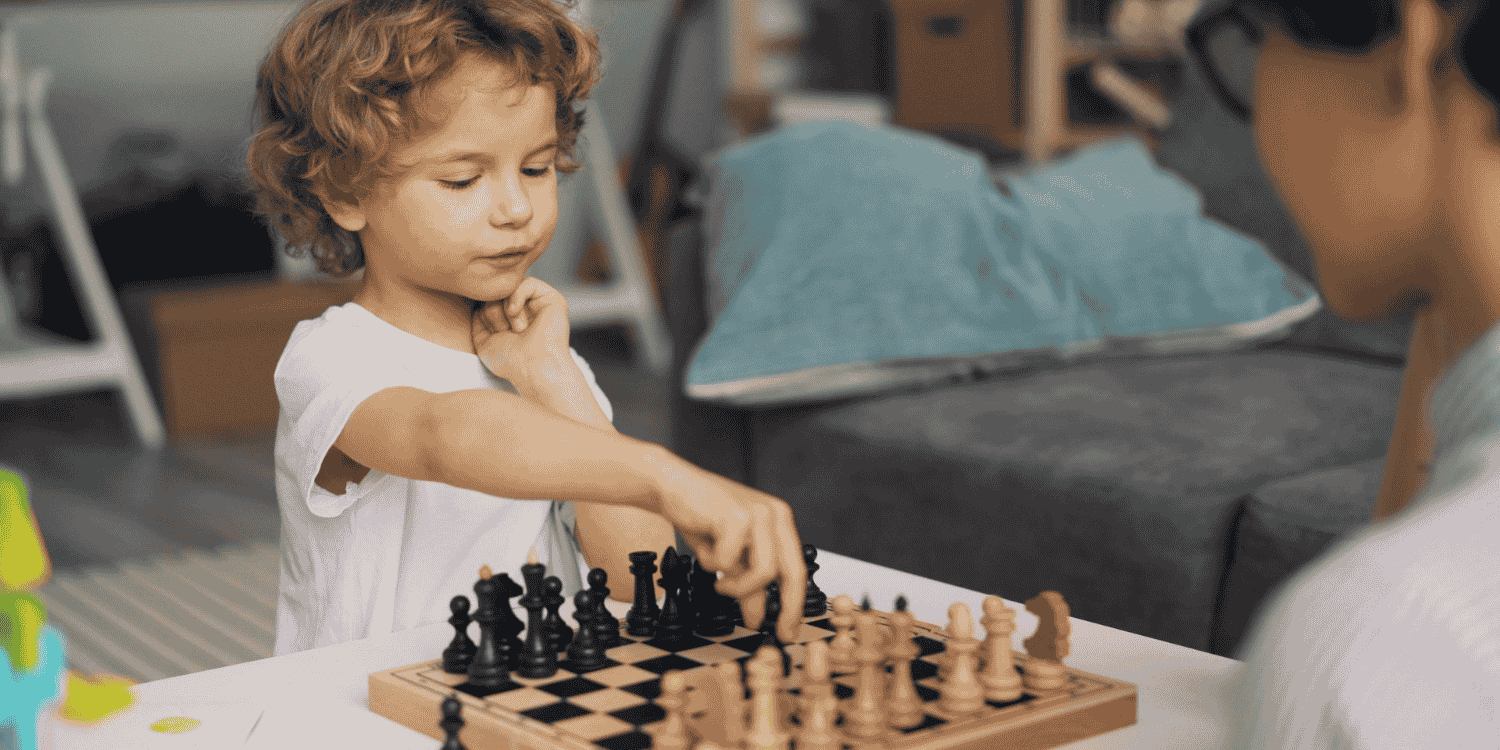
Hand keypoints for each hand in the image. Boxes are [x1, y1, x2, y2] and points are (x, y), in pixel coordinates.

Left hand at [472, 277, 571, 384]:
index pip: (489, 302)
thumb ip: (479, 321)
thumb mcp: (483, 342)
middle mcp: (526, 312)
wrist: (533, 369)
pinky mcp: (553, 300)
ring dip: (504, 308)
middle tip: (504, 331)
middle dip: (493, 312)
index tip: (492, 334)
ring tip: (516, 328)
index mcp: (511, 322)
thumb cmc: (510, 362)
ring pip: (510, 287)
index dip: (485, 315)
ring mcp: (539, 305)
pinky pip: (527, 282)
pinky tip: (516, 313)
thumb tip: (480, 301)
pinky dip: (516, 296)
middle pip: (497, 293)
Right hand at [652, 458, 806, 643]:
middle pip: (792, 572)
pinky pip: (729, 561)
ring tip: (720, 582)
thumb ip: (747, 583)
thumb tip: (758, 617)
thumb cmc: (700, 518)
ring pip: (763, 572)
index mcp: (780, 521)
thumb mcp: (729, 556)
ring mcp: (758, 514)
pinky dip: (712, 563)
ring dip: (737, 586)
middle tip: (764, 627)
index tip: (788, 630)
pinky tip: (704, 550)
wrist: (671, 486)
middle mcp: (775, 515)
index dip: (795, 604)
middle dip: (784, 607)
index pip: (797, 569)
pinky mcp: (737, 517)